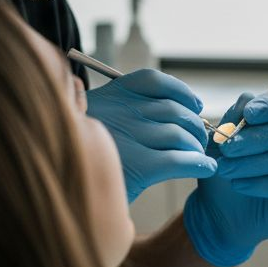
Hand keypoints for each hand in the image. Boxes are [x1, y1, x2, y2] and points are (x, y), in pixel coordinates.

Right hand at [86, 70, 213, 202]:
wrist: (61, 185)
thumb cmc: (80, 160)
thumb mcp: (95, 124)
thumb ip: (124, 113)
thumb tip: (176, 110)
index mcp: (109, 97)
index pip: (154, 81)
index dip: (181, 92)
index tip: (195, 105)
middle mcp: (120, 112)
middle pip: (174, 110)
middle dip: (194, 124)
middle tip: (200, 139)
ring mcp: (128, 137)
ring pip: (180, 134)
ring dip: (197, 146)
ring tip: (199, 156)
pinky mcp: (138, 166)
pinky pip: (181, 160)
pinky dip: (199, 163)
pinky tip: (206, 169)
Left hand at [183, 86, 267, 266]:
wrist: (221, 211)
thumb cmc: (226, 168)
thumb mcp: (221, 140)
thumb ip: (233, 118)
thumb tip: (247, 102)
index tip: (248, 115)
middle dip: (256, 139)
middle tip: (227, 148)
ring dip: (254, 163)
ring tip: (226, 169)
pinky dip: (262, 184)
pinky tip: (239, 185)